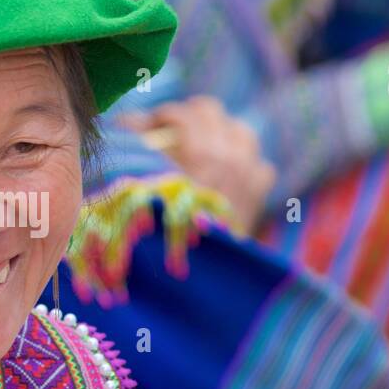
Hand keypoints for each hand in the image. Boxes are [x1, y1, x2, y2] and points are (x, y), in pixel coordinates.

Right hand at [121, 97, 275, 233]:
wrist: (196, 276)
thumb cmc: (158, 232)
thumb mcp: (139, 186)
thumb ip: (133, 148)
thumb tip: (129, 121)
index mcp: (199, 152)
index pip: (180, 114)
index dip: (159, 117)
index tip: (146, 127)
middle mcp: (229, 157)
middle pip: (211, 112)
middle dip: (189, 118)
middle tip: (171, 132)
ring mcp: (248, 174)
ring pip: (241, 132)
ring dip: (220, 135)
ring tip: (202, 149)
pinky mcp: (258, 194)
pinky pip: (259, 164)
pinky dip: (245, 166)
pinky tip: (226, 178)